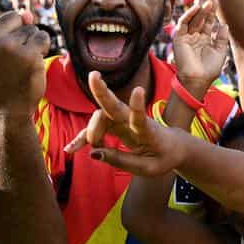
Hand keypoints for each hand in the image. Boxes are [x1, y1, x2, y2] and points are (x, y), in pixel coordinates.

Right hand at [0, 0, 47, 113]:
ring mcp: (3, 45)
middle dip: (20, 32)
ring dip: (32, 43)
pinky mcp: (24, 53)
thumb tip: (27, 13)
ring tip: (20, 64)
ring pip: (31, 28)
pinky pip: (42, 38)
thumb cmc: (1, 77)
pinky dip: (42, 49)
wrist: (7, 107)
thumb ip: (4, 29)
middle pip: (15, 16)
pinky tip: (31, 66)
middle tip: (12, 59)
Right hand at [62, 72, 184, 175]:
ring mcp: (123, 120)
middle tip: (94, 76)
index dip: (138, 105)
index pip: (141, 117)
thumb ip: (121, 161)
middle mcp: (133, 120)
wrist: (173, 147)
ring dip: (89, 132)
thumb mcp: (147, 168)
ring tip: (78, 149)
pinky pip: (95, 129)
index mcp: (148, 131)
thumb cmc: (162, 157)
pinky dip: (83, 138)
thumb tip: (93, 154)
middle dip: (102, 91)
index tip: (138, 89)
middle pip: (115, 106)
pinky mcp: (115, 124)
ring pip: (101, 117)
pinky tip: (70, 149)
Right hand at [171, 0, 227, 96]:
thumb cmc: (209, 69)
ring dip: (200, 9)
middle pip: (200, 16)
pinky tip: (196, 8)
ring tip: (208, 0)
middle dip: (205, 4)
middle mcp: (195, 36)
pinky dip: (189, 16)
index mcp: (205, 38)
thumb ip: (221, 38)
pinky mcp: (179, 39)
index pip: (208, 20)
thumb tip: (224, 24)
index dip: (212, 10)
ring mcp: (187, 36)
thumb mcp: (220, 52)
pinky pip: (183, 24)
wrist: (198, 80)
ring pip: (193, 18)